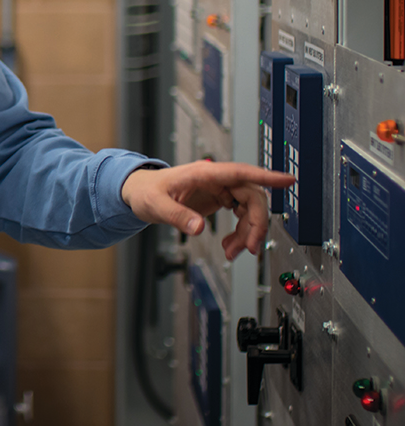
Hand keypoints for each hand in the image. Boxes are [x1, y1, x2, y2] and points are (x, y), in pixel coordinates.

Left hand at [120, 161, 295, 259]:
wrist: (138, 192)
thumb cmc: (145, 191)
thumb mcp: (156, 205)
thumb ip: (177, 216)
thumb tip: (199, 228)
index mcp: (203, 173)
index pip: (240, 172)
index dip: (266, 176)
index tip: (288, 181)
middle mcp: (215, 179)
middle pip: (252, 196)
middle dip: (255, 224)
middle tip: (250, 248)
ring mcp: (219, 189)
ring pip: (249, 208)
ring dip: (247, 232)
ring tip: (234, 252)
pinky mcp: (219, 199)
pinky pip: (240, 214)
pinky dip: (240, 232)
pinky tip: (231, 245)